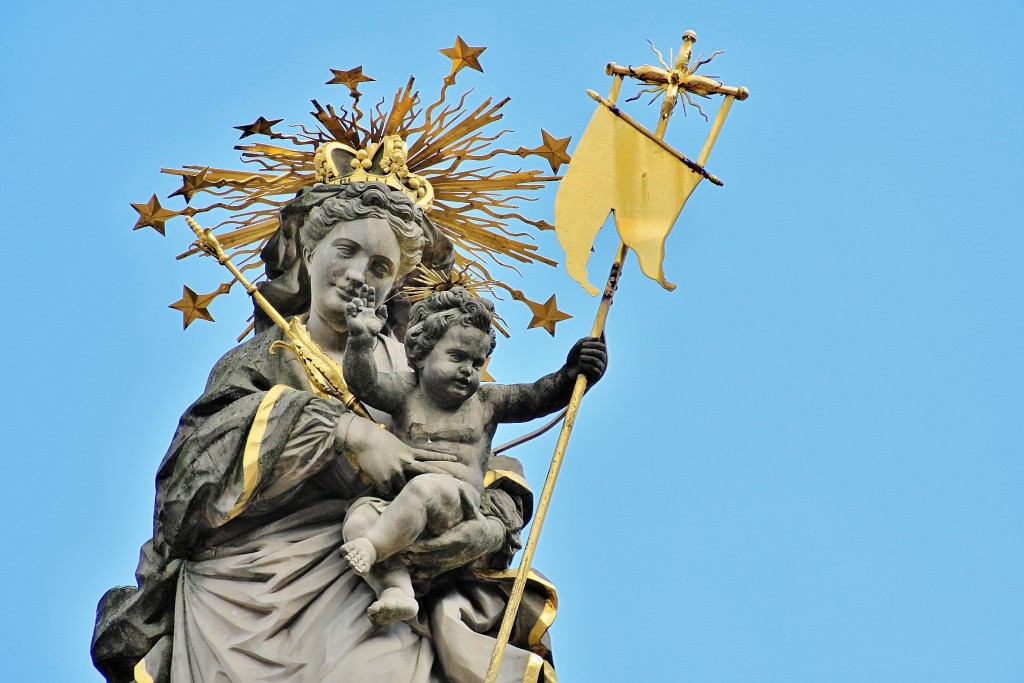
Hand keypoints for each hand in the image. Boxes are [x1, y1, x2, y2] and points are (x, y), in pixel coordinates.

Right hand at [340, 417, 456, 496]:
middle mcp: (406, 461)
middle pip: (425, 470)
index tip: (456, 458)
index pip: (429, 454)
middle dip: (439, 475)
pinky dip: (387, 495)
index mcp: (408, 452)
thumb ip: (404, 454)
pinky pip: (388, 493)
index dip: (442, 456)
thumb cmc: (376, 440)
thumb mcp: (395, 445)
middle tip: (453, 481)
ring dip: (405, 493)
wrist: (364, 439)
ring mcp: (396, 471)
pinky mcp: (385, 479)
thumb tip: (409, 460)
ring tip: (411, 503)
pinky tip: (385, 499)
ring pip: (405, 487)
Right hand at [344, 285, 386, 339]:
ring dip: (358, 300)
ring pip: (355, 301)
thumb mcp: (381, 322)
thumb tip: (384, 305)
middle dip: (363, 292)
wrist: (365, 336)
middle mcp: (362, 311)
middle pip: (362, 298)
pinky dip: (352, 306)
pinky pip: (349, 307)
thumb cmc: (372, 330)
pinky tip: (356, 309)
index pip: (369, 301)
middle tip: (365, 286)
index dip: (370, 295)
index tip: (372, 288)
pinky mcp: (350, 315)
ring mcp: (356, 312)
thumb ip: (384, 314)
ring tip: (361, 305)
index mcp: (369, 312)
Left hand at [406, 512, 505, 571]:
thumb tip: (462, 488)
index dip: (423, 546)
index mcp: (458, 539)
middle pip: (431, 556)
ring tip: (402, 558)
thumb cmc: (478, 524)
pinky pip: (435, 572)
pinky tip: (412, 570)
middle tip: (400, 551)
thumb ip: (468, 503)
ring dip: (417, 563)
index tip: (410, 544)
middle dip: (416, 555)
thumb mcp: (475, 513)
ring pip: (431, 565)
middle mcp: (454, 552)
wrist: (487, 541)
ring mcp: (452, 561)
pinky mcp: (450, 566)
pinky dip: (424, 572)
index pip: (438, 544)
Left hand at [566, 336, 607, 383]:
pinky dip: (587, 366)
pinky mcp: (596, 376)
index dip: (593, 344)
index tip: (583, 345)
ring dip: (588, 358)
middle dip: (591, 351)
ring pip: (598, 361)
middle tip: (581, 351)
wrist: (567, 372)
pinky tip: (581, 365)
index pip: (602, 347)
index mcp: (597, 352)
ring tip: (580, 358)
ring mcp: (599, 368)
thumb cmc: (573, 359)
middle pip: (601, 354)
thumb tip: (597, 338)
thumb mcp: (577, 348)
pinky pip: (595, 369)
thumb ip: (585, 341)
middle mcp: (600, 360)